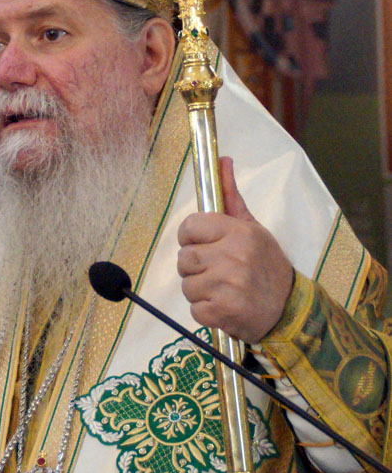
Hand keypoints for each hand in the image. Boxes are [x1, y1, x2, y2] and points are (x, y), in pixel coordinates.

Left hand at [176, 156, 293, 343]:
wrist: (289, 309)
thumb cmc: (267, 265)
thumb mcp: (253, 228)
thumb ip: (231, 197)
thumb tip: (222, 160)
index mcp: (238, 233)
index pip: (189, 227)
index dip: (191, 237)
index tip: (202, 244)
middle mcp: (232, 257)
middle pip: (184, 258)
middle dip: (195, 266)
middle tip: (217, 270)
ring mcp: (227, 286)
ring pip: (187, 285)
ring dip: (200, 289)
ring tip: (222, 288)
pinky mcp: (222, 312)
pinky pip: (194, 309)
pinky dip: (205, 310)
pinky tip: (224, 304)